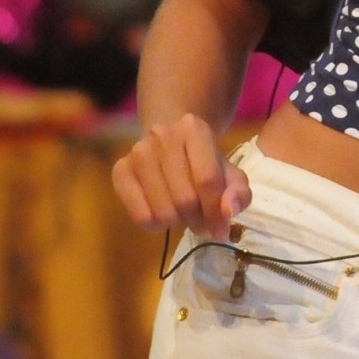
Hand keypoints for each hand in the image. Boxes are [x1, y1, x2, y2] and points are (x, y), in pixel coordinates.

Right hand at [112, 113, 251, 239]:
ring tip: (182, 212)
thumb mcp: (230, 174)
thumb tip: (228, 212)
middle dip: (198, 219)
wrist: (169, 142)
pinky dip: (155, 225)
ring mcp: (137, 152)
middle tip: (201, 220)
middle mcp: (162, 135)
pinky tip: (162, 212)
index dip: (216, 212)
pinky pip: (139, 216)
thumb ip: (238, 193)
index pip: (207, 180)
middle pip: (184, 199)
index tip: (221, 230)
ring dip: (177, 222)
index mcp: (194, 129)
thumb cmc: (204, 162)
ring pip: (162, 211)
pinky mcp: (119, 170)